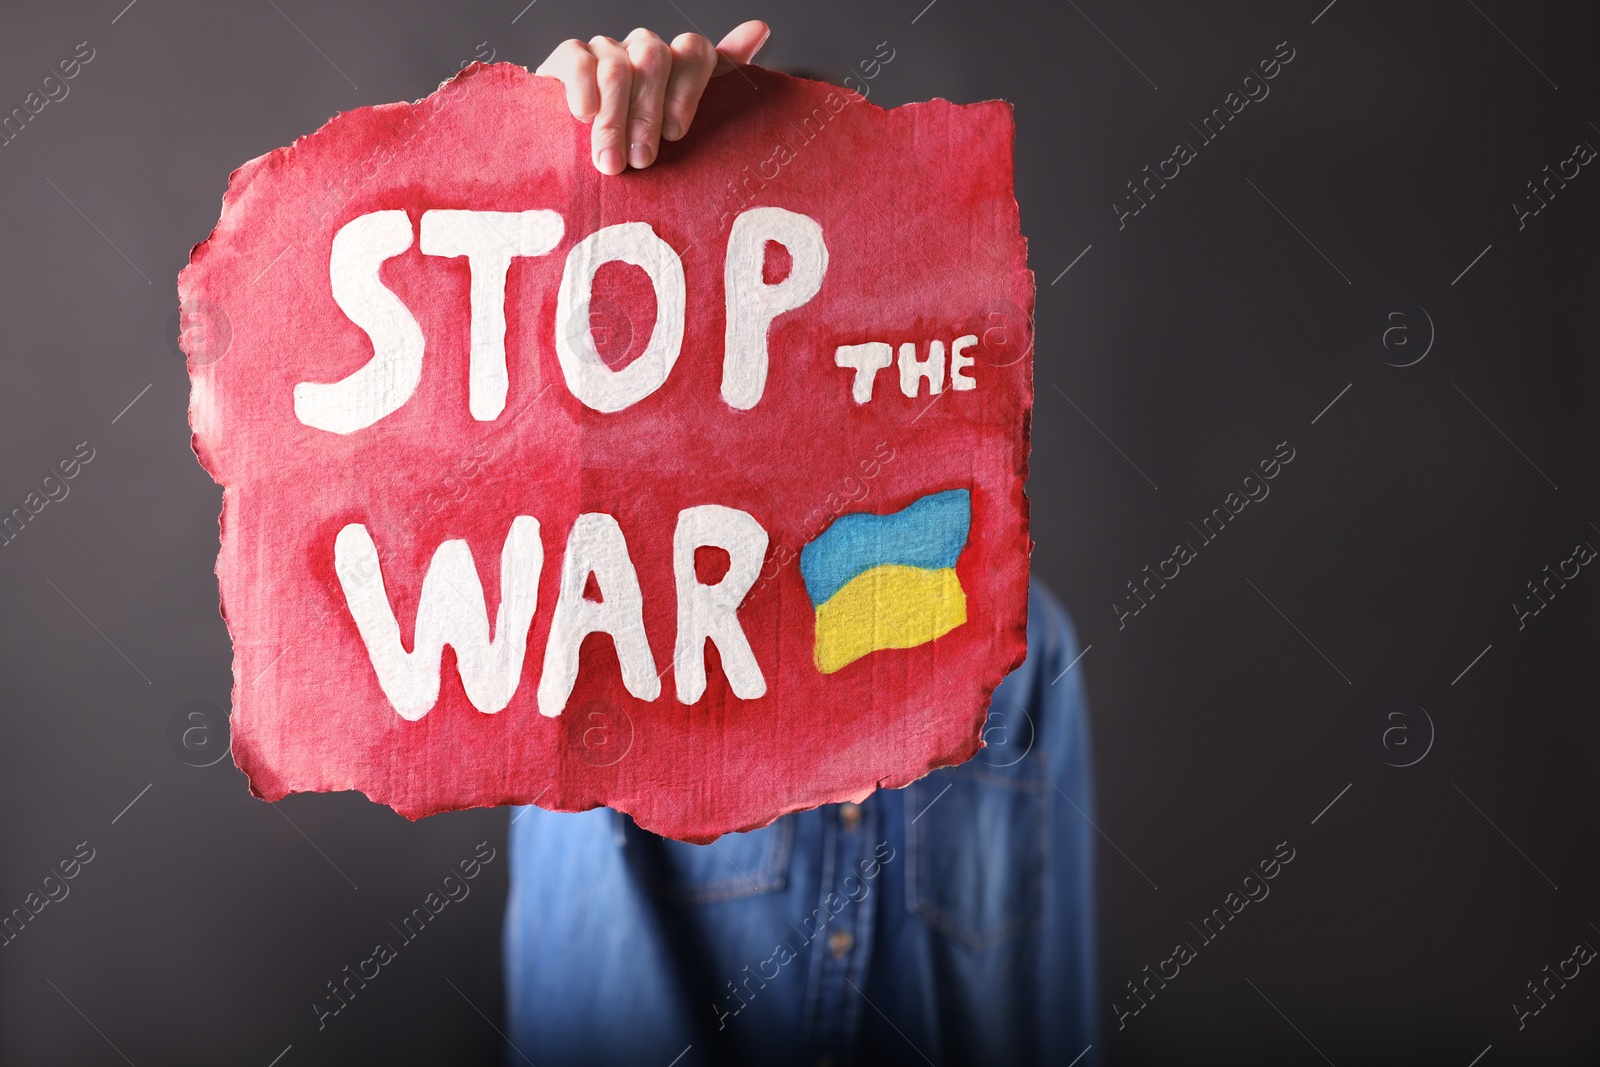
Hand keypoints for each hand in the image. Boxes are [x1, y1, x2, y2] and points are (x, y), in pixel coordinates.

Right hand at [535, 20, 769, 174]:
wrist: (576, 161)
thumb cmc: (637, 149)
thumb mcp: (680, 128)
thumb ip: (721, 83)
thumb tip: (760, 29)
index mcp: (677, 66)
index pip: (694, 51)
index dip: (689, 90)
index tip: (677, 134)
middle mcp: (643, 51)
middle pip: (655, 59)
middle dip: (648, 115)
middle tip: (642, 160)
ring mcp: (606, 51)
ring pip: (618, 67)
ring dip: (615, 120)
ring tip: (612, 162)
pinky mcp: (568, 58)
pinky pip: (579, 60)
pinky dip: (585, 90)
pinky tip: (584, 117)